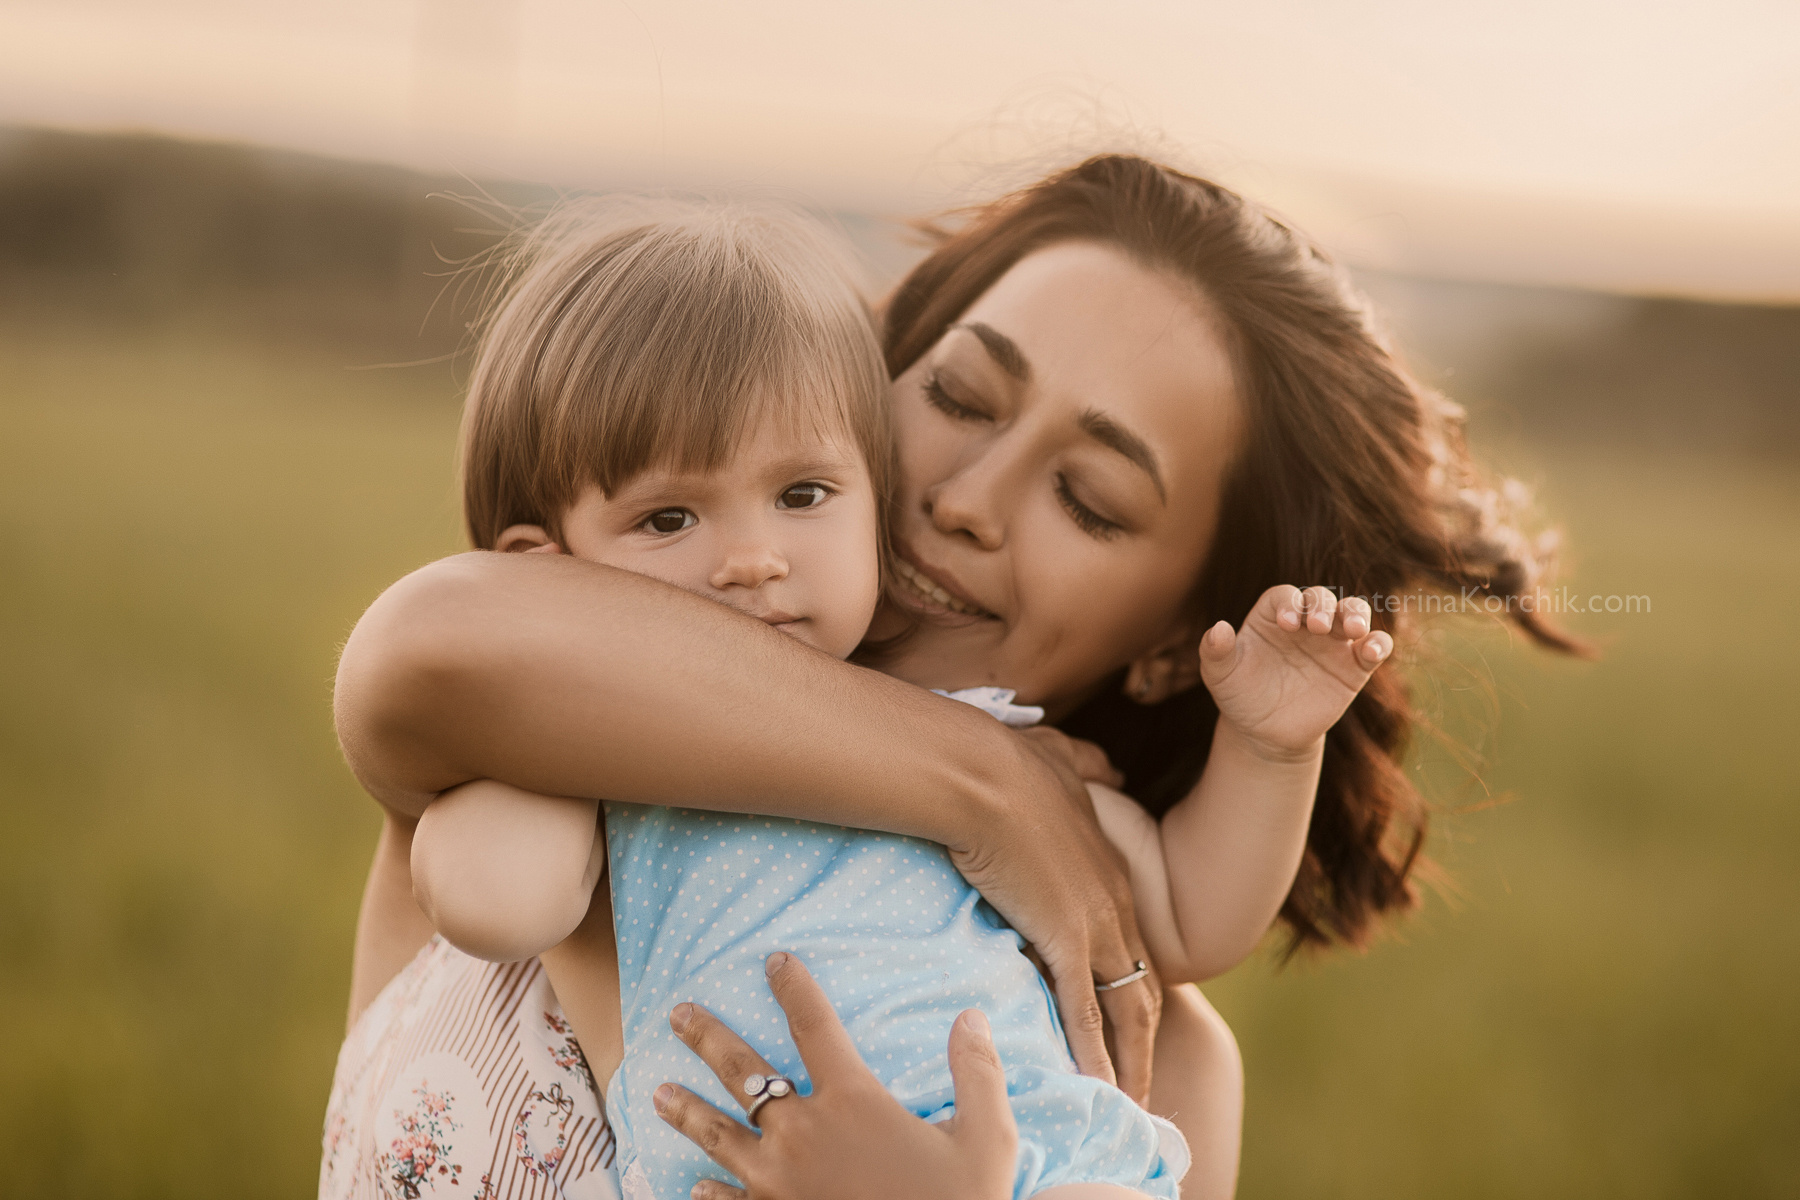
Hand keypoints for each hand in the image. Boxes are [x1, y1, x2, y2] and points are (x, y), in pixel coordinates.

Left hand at [655, 952, 1016, 1199]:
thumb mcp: (986, 1138)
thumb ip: (977, 1074)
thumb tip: (971, 1017)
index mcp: (853, 1102)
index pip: (815, 1026)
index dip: (793, 987)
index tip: (774, 960)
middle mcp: (804, 1134)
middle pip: (745, 1072)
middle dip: (708, 1038)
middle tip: (679, 1013)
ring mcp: (779, 1183)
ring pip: (719, 1136)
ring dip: (687, 1111)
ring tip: (658, 1092)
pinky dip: (708, 1195)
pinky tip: (694, 1187)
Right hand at [947, 730, 1160, 1103]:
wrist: (981, 774)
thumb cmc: (1003, 763)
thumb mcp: (1057, 757)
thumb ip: (1083, 762)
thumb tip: (1104, 763)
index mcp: (1108, 868)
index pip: (1129, 941)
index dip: (1130, 981)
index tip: (1127, 1020)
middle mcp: (1114, 900)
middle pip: (1142, 984)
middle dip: (1143, 1039)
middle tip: (1140, 1082)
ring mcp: (1096, 922)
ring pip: (1127, 1009)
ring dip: (1129, 1061)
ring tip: (1129, 1102)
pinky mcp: (1066, 938)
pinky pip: (1087, 1011)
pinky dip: (1096, 1055)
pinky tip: (1100, 1087)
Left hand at [1199, 585, 1392, 762]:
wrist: (1265, 733)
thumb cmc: (1240, 695)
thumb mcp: (1219, 676)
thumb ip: (1215, 651)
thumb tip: (1218, 629)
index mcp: (1273, 616)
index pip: (1285, 596)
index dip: (1289, 603)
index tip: (1287, 624)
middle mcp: (1305, 623)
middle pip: (1322, 597)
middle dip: (1324, 605)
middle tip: (1318, 627)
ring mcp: (1332, 643)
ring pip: (1353, 612)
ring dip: (1357, 614)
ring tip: (1353, 630)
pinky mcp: (1354, 667)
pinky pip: (1374, 647)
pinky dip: (1379, 643)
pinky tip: (1371, 651)